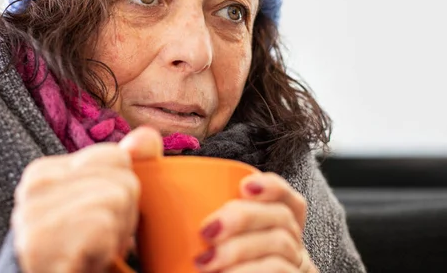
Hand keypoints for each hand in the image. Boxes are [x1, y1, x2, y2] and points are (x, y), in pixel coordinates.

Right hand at [11, 126, 161, 272]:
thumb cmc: (75, 252)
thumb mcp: (101, 206)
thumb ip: (123, 169)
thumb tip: (148, 134)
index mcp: (45, 173)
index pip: (118, 157)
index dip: (123, 192)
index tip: (104, 220)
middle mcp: (34, 187)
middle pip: (123, 179)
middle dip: (124, 216)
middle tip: (100, 241)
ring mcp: (32, 213)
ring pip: (118, 197)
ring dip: (117, 235)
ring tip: (94, 251)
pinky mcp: (39, 239)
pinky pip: (103, 224)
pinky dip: (106, 249)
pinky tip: (87, 261)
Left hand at [195, 172, 317, 272]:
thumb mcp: (206, 252)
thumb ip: (196, 229)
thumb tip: (153, 183)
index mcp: (275, 236)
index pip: (289, 201)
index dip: (272, 187)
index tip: (244, 186)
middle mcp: (293, 253)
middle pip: (282, 219)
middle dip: (243, 217)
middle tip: (205, 230)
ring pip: (281, 247)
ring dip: (240, 251)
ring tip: (204, 264)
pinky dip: (251, 272)